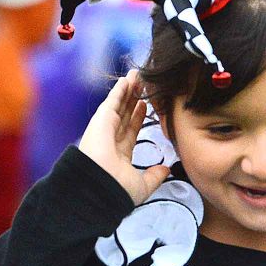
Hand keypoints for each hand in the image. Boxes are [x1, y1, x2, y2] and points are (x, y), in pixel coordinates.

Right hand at [77, 68, 169, 204]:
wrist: (99, 188)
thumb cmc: (117, 189)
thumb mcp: (142, 185)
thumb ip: (154, 176)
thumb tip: (166, 169)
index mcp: (119, 154)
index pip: (130, 130)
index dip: (139, 117)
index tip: (146, 106)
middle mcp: (110, 140)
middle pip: (125, 114)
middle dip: (134, 99)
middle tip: (143, 85)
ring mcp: (105, 129)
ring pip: (119, 105)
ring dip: (128, 90)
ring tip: (138, 76)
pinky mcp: (101, 120)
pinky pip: (112, 101)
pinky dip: (120, 90)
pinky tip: (128, 79)